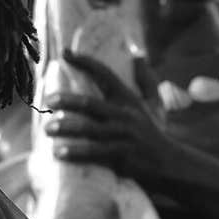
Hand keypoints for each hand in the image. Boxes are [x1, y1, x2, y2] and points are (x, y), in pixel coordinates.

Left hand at [42, 49, 169, 186]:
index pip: (105, 74)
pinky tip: (59, 153)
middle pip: (90, 104)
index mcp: (128, 99)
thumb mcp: (154, 105)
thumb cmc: (155, 133)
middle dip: (67, 101)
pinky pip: (94, 154)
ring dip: (66, 128)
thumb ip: (146, 81)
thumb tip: (138, 56)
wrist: (171, 165)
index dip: (85, 62)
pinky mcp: (121, 157)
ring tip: (47, 128)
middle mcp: (124, 115)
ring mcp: (122, 136)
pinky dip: (76, 153)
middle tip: (48, 100)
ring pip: (89, 130)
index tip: (65, 53)